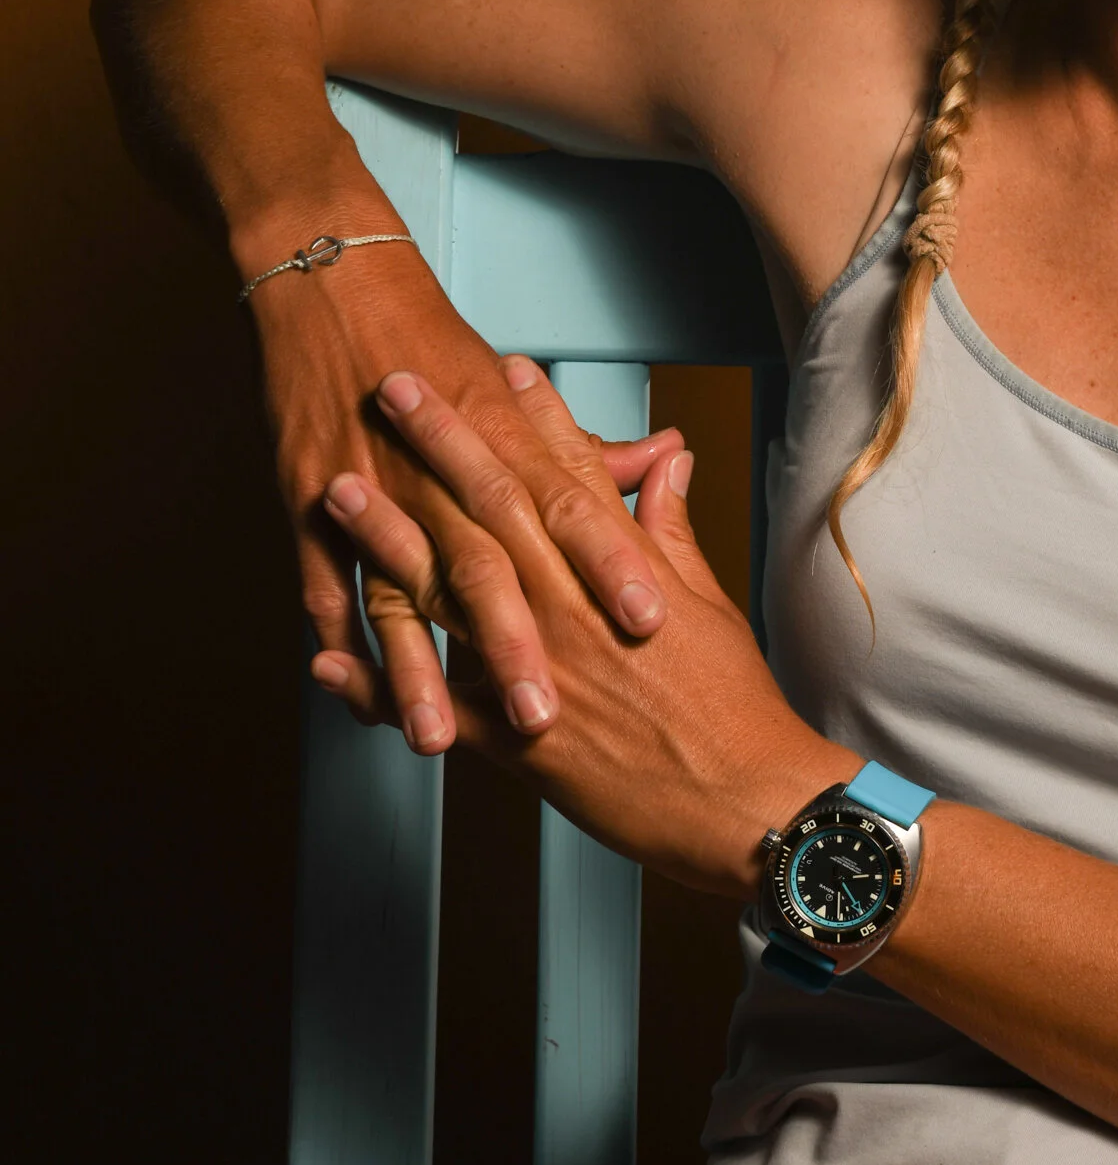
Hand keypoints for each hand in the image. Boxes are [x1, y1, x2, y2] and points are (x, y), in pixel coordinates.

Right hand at [250, 242, 681, 753]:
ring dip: (417, 669)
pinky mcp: (306, 501)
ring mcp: (371, 488)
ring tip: (436, 739)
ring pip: (398, 593)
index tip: (650, 618)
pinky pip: (321, 582)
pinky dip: (338, 639)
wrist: (332, 283)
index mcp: (502, 438)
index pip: (570, 508)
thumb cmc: (433, 343)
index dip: (610, 562)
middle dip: (517, 645)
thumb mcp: (514, 395)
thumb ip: (586, 448)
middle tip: (551, 717)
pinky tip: (354, 699)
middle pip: (486, 567)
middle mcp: (439, 470)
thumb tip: (666, 461)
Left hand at [322, 358, 850, 894]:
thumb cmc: (734, 704)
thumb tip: (666, 464)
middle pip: (492, 508)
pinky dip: (375, 681)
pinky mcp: (514, 741)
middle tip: (394, 388)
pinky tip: (327, 653)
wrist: (744, 798)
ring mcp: (534, 670)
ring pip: (445, 591)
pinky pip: (430, 706)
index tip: (499, 366)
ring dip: (386, 537)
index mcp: (622, 572)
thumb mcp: (707, 603)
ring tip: (339, 489)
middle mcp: (570, 609)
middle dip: (440, 443)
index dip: (533, 415)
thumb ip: (669, 530)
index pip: (570, 472)